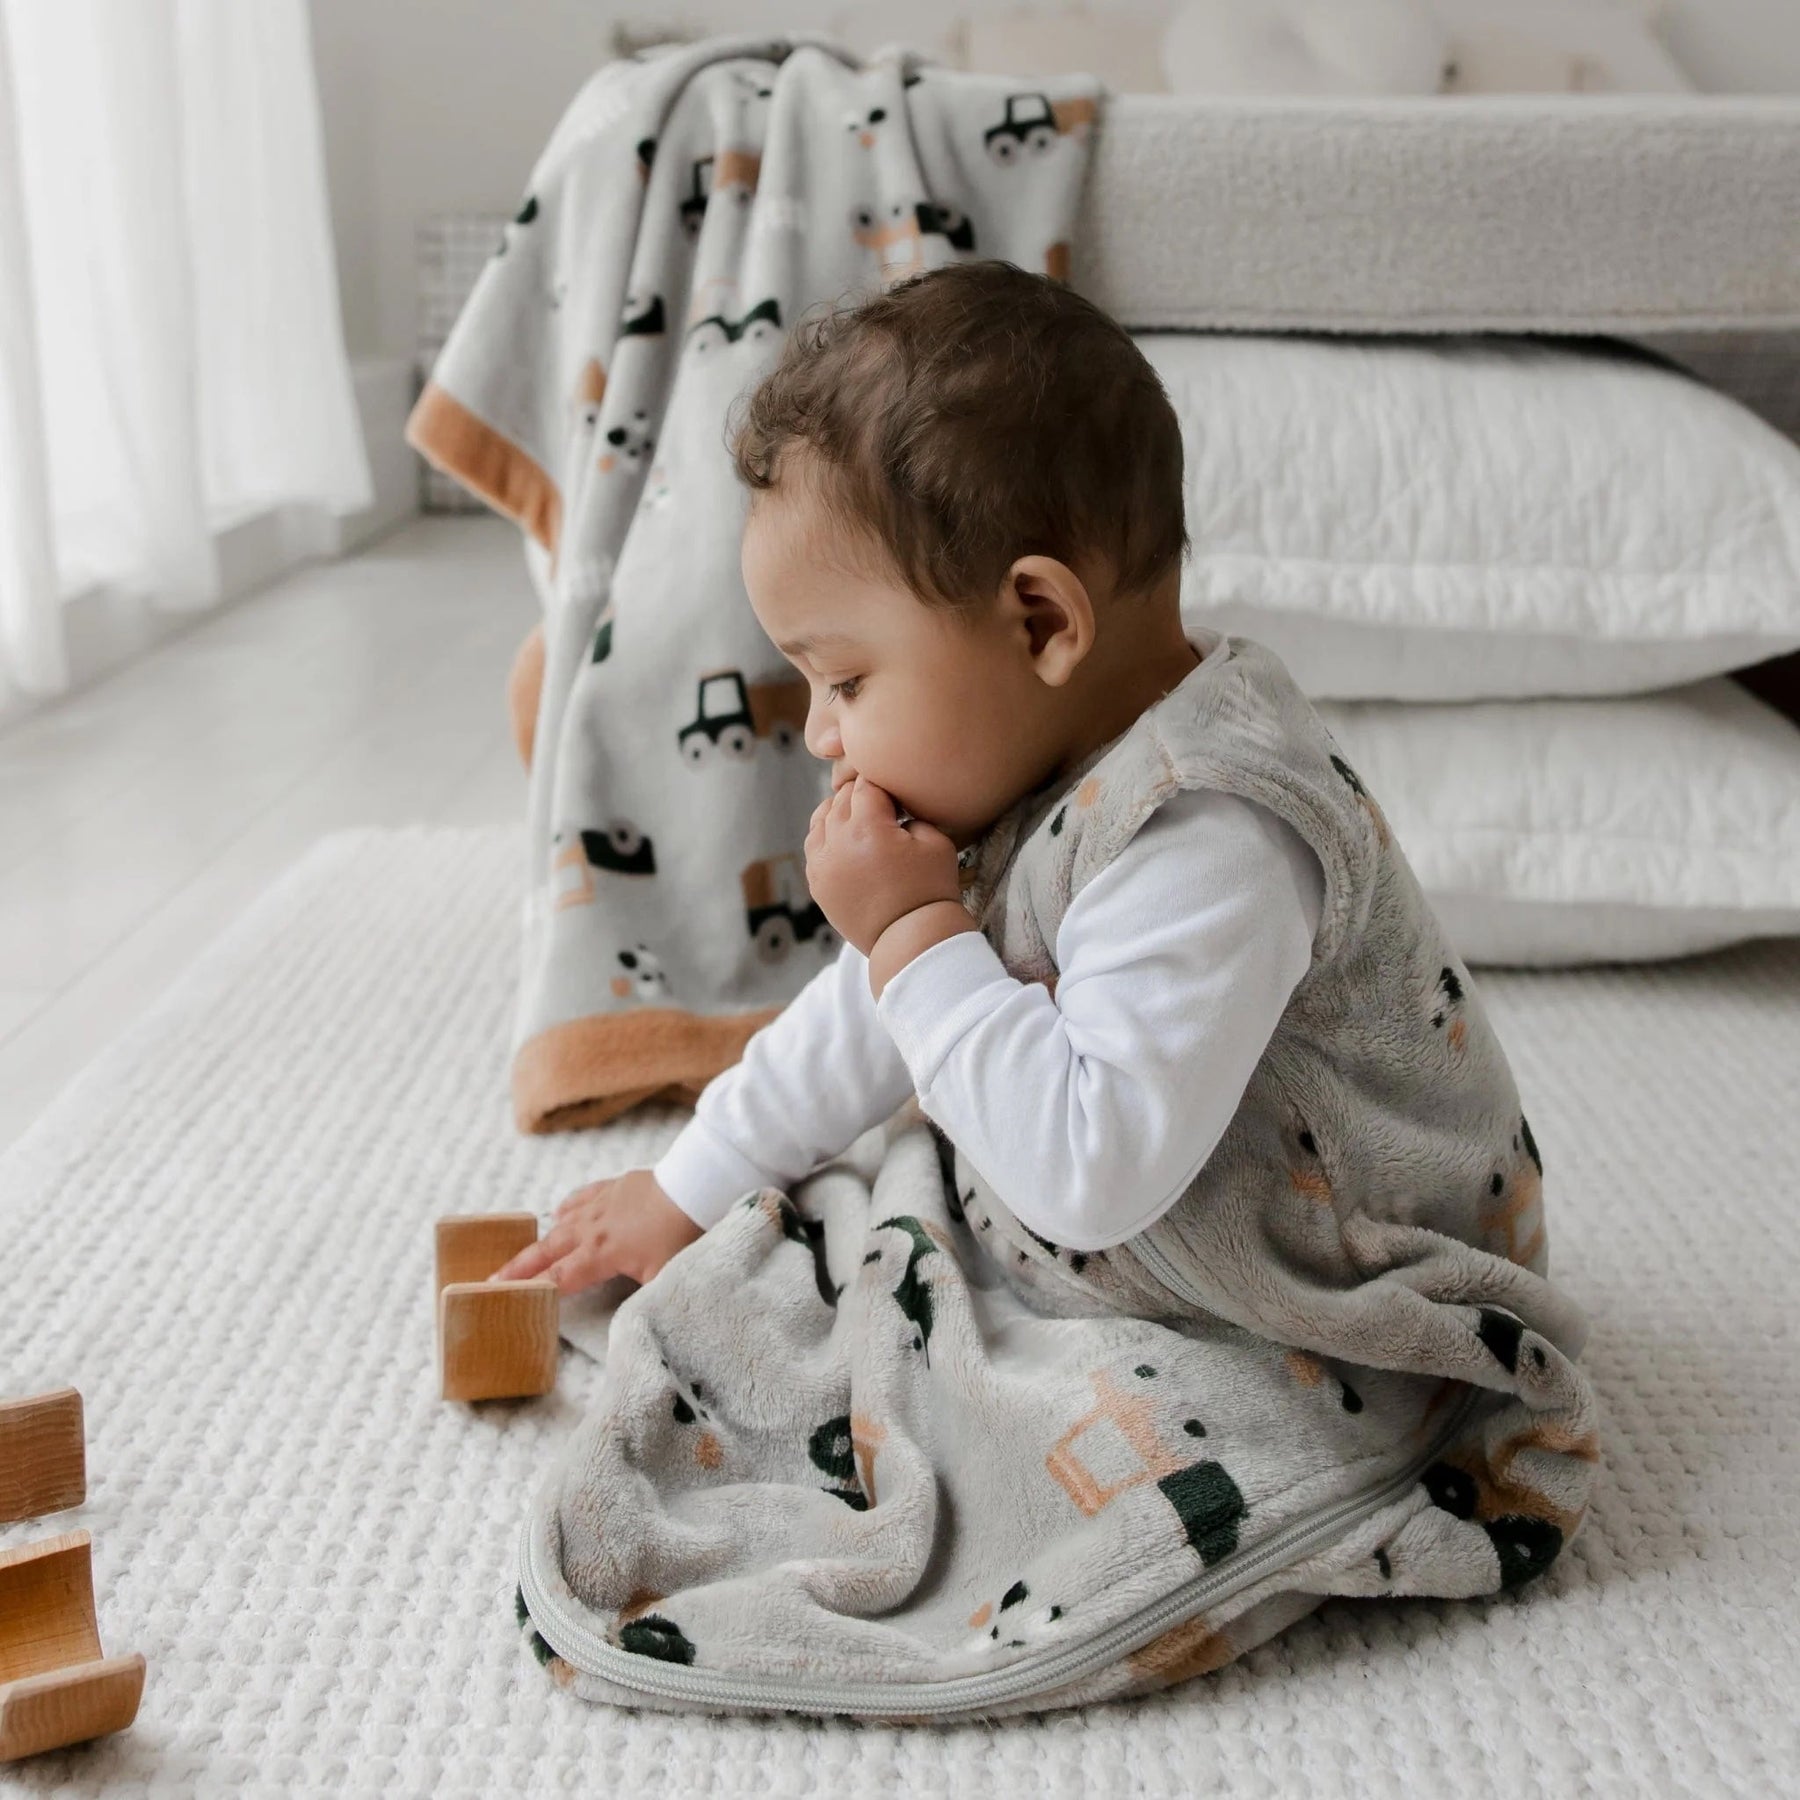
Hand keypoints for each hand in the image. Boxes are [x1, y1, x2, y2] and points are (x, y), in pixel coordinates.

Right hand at [490, 1168, 701, 1295]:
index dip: (531, 1290)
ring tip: (522, 1252)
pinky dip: (567, 1207)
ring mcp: (601, 1204)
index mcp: (600, 1254)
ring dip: (540, 1239)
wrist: (697, 1187)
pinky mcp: (614, 1186)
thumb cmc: (682, 1235)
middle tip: (492, 1278)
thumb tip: (630, 1324)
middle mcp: (592, 1228)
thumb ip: (639, 1302)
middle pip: (547, 1250)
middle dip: (519, 1266)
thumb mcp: (661, 1278)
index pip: (557, 1278)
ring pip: (561, 1223)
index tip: (505, 1298)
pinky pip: (581, 1197)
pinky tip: (560, 1212)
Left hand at [804, 773, 962, 955]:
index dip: (881, 782)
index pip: (865, 786)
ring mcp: (822, 865)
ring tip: (856, 815)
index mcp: (867, 827)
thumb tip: (896, 811)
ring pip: (820, 821)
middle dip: (859, 796)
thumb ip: (913, 815)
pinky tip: (841, 839)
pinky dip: (825, 837)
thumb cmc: (930, 890)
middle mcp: (837, 842)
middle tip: (879, 801)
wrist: (912, 938)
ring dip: (837, 812)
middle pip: (840, 800)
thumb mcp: (936, 841)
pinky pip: (813, 849)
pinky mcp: (817, 885)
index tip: (892, 790)